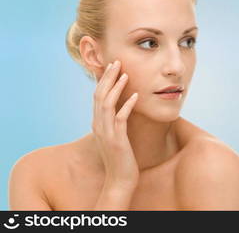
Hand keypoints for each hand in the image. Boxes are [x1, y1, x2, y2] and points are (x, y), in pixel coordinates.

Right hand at [91, 60, 138, 188]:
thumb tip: (122, 107)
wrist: (119, 180)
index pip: (97, 96)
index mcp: (98, 123)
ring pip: (107, 104)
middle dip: (108, 77)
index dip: (103, 80)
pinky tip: (136, 96)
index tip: (112, 66)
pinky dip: (127, 106)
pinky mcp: (117, 141)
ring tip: (125, 74)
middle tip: (116, 62)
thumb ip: (115, 121)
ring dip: (116, 87)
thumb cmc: (120, 157)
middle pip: (99, 95)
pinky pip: (121, 119)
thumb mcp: (115, 135)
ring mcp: (106, 133)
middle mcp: (99, 125)